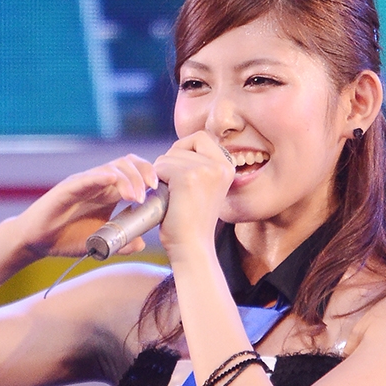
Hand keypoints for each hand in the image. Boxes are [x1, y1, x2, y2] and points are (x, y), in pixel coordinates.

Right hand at [9, 155, 159, 257]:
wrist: (38, 242)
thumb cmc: (68, 238)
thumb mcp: (101, 242)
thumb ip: (122, 242)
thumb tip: (142, 243)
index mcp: (109, 192)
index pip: (135, 172)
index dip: (150, 176)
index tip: (160, 190)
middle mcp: (98, 183)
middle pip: (127, 164)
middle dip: (143, 173)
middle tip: (151, 190)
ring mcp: (83, 183)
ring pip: (110, 168)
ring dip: (127, 179)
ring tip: (135, 196)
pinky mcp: (67, 189)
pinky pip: (85, 178)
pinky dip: (99, 177)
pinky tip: (111, 179)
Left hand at [154, 132, 234, 258]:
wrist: (191, 247)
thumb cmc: (191, 222)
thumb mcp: (203, 187)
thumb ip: (197, 165)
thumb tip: (176, 147)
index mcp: (228, 166)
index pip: (200, 137)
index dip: (184, 150)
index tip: (178, 172)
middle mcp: (221, 165)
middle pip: (182, 145)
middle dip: (170, 164)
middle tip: (172, 189)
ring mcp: (206, 170)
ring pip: (169, 156)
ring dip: (162, 175)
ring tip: (171, 198)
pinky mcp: (188, 177)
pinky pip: (161, 167)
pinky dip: (157, 182)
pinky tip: (165, 199)